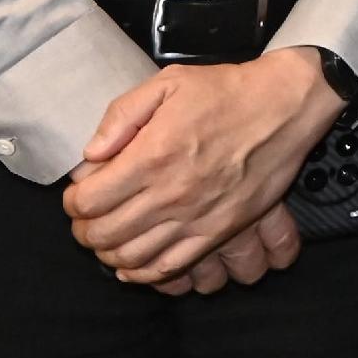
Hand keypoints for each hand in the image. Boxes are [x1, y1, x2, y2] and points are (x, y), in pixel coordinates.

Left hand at [61, 52, 343, 285]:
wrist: (284, 107)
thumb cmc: (226, 92)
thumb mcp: (168, 83)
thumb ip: (122, 115)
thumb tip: (92, 154)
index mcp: (151, 157)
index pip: (88, 201)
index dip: (74, 202)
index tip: (78, 195)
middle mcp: (169, 194)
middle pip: (104, 234)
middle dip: (85, 231)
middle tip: (86, 220)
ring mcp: (195, 218)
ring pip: (131, 257)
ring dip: (109, 254)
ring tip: (108, 241)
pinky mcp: (218, 232)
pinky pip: (170, 268)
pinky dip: (143, 273)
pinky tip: (133, 265)